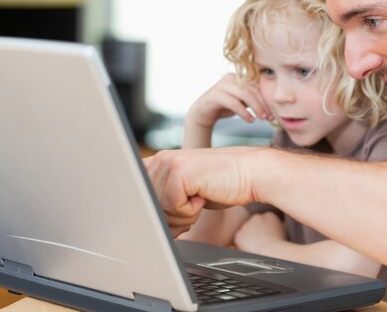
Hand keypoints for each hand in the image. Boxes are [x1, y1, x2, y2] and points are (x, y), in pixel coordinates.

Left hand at [143, 146, 265, 236]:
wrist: (251, 174)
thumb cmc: (221, 186)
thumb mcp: (185, 193)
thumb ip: (161, 202)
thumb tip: (141, 227)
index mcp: (157, 162)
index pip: (135, 195)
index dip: (152, 213)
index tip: (174, 213)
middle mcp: (160, 159)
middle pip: (147, 207)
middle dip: (170, 217)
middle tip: (193, 205)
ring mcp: (169, 163)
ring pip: (159, 209)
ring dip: (182, 215)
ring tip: (200, 198)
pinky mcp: (180, 172)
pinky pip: (173, 208)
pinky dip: (190, 211)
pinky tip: (204, 195)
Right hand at [186, 72, 271, 129]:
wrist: (203, 113)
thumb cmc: (225, 107)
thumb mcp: (241, 102)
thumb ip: (253, 99)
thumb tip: (271, 107)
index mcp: (238, 77)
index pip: (256, 85)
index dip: (265, 98)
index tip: (271, 112)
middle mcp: (230, 77)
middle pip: (252, 89)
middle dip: (262, 104)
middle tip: (268, 117)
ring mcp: (221, 85)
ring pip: (244, 94)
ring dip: (256, 107)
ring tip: (261, 118)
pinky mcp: (214, 95)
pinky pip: (233, 103)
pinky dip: (244, 112)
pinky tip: (250, 120)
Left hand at [234, 212, 285, 253]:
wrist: (271, 254)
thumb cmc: (279, 246)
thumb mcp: (283, 231)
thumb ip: (277, 225)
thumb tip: (280, 225)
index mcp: (269, 215)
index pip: (263, 220)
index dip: (264, 228)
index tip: (266, 235)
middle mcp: (256, 217)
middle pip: (253, 224)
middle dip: (254, 231)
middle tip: (260, 241)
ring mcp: (246, 225)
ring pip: (245, 231)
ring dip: (248, 237)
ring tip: (255, 246)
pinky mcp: (238, 235)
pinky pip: (239, 239)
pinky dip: (241, 244)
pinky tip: (249, 249)